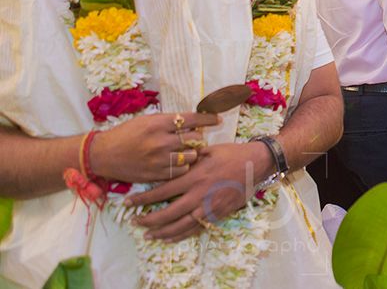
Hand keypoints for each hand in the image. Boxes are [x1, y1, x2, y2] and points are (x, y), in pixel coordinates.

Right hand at [89, 112, 219, 183]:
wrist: (103, 155)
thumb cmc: (125, 134)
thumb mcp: (146, 120)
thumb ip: (168, 121)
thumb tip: (192, 122)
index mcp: (159, 123)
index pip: (192, 119)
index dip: (208, 118)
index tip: (217, 119)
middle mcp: (161, 141)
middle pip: (195, 139)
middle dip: (197, 138)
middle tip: (193, 139)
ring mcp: (159, 159)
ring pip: (191, 157)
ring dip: (192, 154)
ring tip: (186, 152)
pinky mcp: (156, 174)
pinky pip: (181, 171)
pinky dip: (184, 167)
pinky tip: (178, 163)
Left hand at [127, 141, 272, 242]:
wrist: (256, 164)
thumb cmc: (232, 153)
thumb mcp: (208, 149)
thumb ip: (188, 157)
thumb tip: (171, 158)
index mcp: (195, 176)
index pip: (163, 191)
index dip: (144, 199)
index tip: (129, 203)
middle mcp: (200, 194)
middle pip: (168, 213)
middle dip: (148, 219)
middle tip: (135, 222)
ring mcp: (209, 206)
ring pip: (181, 225)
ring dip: (162, 232)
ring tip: (148, 235)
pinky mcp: (218, 214)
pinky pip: (196, 228)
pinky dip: (181, 235)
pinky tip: (170, 238)